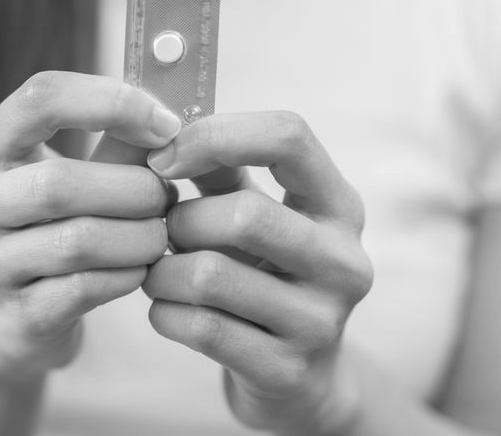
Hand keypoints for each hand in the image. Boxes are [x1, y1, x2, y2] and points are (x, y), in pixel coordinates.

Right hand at [0, 71, 177, 380]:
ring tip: (159, 233)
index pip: (41, 97)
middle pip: (59, 182)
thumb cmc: (58, 226)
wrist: (15, 319)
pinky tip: (140, 269)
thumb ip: (122, 140)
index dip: (112, 102)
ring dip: (139, 236)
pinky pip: (86, 288)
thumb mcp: (82, 173)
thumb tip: (178, 114)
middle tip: (168, 195)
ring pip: (78, 240)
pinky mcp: (15, 314)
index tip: (167, 125)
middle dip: (134, 188)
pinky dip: (128, 275)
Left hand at [141, 111, 372, 434]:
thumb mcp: (251, 210)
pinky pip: (200, 327)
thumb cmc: (261, 271)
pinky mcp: (288, 370)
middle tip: (162, 232)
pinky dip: (164, 313)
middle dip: (181, 220)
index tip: (163, 158)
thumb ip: (214, 165)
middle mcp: (344, 260)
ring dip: (162, 270)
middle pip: (244, 213)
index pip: (288, 135)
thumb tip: (156, 123)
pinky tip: (168, 309)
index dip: (215, 135)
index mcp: (338, 204)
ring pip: (211, 275)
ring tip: (160, 271)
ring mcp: (322, 320)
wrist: (300, 376)